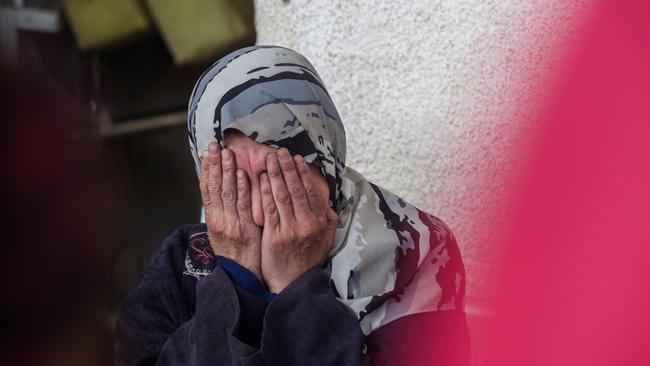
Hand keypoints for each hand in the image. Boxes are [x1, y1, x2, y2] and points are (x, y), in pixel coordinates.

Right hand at [199, 142, 261, 279]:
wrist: (240, 278)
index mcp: (212, 219)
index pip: (206, 189)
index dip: (207, 169)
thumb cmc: (235, 254)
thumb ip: (223, 212)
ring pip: (227, 193)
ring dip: (227, 171)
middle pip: (214, 187)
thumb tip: (222, 192)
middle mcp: (219, 220)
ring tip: (226, 153)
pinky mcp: (245, 229)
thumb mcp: (222, 233)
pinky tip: (242, 174)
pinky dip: (243, 188)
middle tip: (214, 145)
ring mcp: (231, 224)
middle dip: (214, 165)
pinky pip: (244, 205)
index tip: (207, 152)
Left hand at [260, 147, 337, 292]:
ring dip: (276, 175)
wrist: (292, 284)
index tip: (298, 160)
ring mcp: (290, 229)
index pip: (312, 193)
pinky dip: (266, 192)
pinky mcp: (274, 236)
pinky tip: (262, 179)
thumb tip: (329, 208)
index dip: (304, 175)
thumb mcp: (324, 243)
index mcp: (319, 224)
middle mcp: (307, 224)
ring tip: (271, 159)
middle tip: (282, 151)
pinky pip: (269, 209)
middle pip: (297, 190)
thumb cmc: (307, 263)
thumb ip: (328, 224)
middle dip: (289, 169)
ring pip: (282, 196)